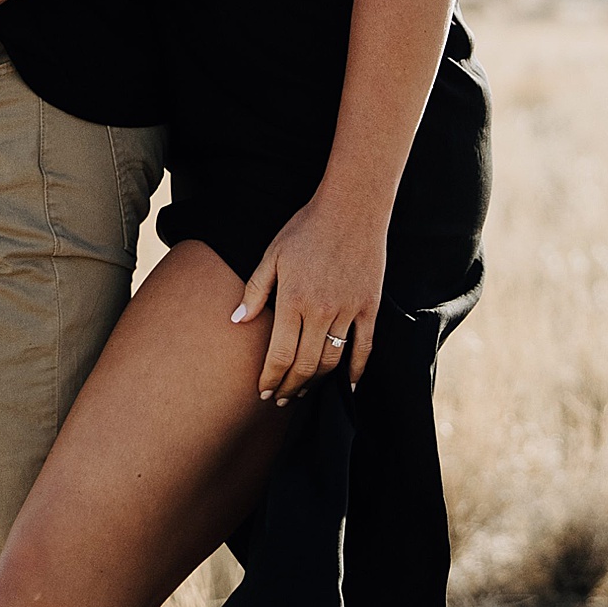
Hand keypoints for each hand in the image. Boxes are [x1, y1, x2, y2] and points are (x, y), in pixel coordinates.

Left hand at [231, 190, 387, 403]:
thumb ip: (255, 290)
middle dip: (290, 388)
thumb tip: (237, 321)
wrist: (351, 206)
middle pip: (305, 365)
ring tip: (304, 390)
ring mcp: (349, 310)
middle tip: (281, 400)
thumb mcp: (273, 254)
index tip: (264, 393)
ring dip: (317, 382)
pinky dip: (356, 370)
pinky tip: (347, 384)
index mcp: (293, 299)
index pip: (279, 355)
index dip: (270, 379)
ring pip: (332, 361)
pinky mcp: (370, 307)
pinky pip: (365, 348)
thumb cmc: (306, 228)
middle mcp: (321, 310)